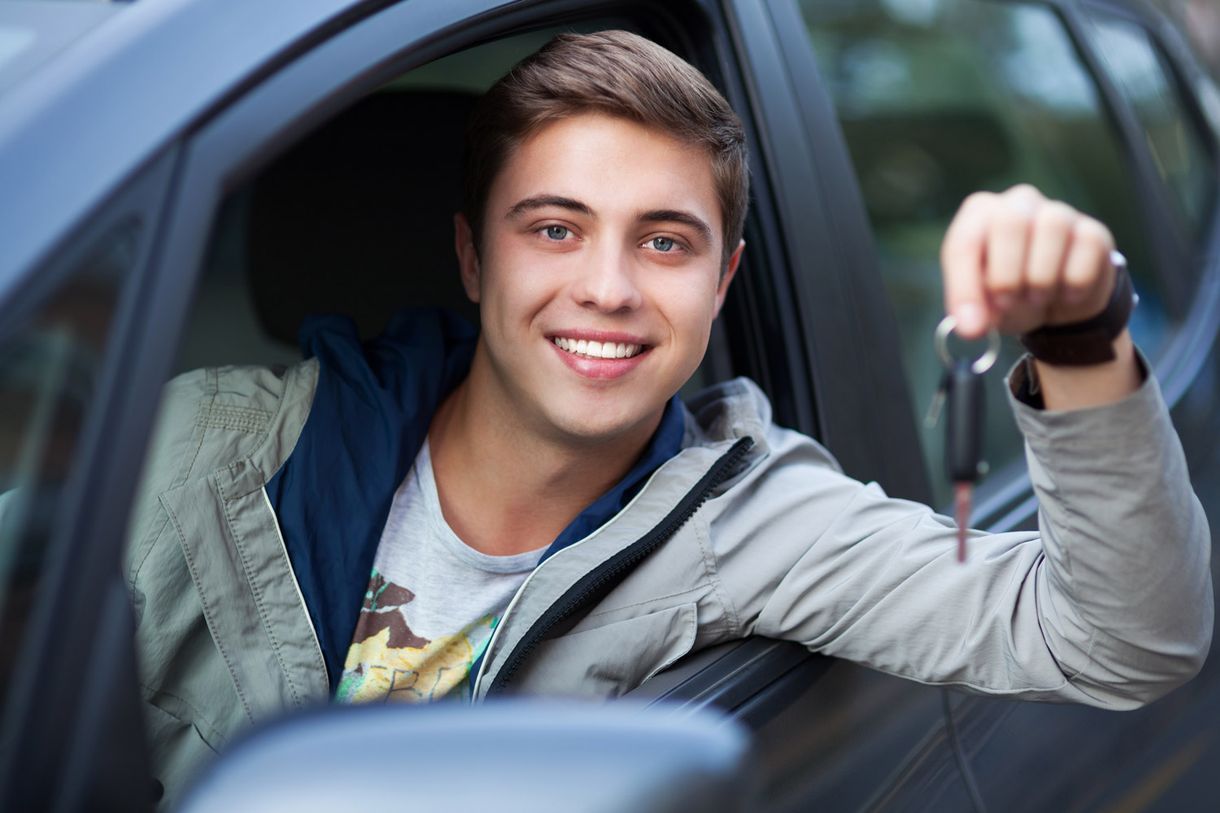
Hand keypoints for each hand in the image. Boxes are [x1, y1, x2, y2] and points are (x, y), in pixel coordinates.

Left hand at [940, 184, 1116, 340]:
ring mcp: (1059, 212)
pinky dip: (1075, 281)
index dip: (966, 287)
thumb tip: (971, 328)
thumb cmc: (1008, 294)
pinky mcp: (1093, 231)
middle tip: (1007, 302)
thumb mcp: (983, 305)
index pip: (964, 242)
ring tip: (1037, 297)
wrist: (1056, 303)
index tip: (973, 326)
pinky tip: (1066, 293)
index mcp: (979, 216)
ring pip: (1053, 226)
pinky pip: (1087, 246)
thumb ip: (971, 311)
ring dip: (1042, 277)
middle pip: (1010, 221)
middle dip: (1007, 274)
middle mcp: (1018, 203)